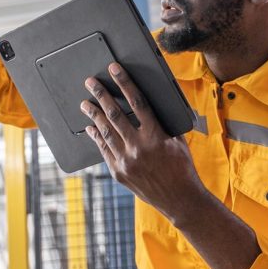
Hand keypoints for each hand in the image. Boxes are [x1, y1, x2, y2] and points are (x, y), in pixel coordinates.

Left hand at [81, 63, 206, 223]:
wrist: (179, 199)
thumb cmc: (182, 167)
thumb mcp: (177, 140)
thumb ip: (162, 122)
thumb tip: (148, 103)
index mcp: (156, 135)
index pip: (137, 101)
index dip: (125, 82)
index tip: (114, 69)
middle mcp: (138, 147)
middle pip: (115, 114)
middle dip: (101, 95)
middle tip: (90, 82)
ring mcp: (126, 161)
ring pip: (105, 131)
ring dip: (93, 115)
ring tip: (85, 103)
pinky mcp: (118, 172)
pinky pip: (104, 150)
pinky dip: (96, 137)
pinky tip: (91, 127)